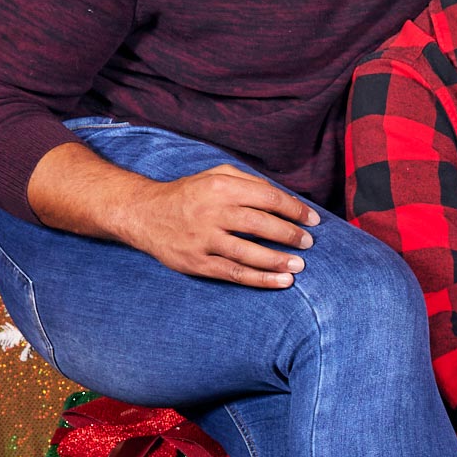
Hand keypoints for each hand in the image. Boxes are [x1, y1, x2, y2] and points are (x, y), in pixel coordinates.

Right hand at [120, 165, 319, 285]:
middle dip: (290, 234)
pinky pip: (234, 273)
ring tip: (300, 265)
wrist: (143, 213)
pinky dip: (261, 279)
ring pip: (248, 252)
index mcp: (220, 186)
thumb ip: (250, 183)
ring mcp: (203, 239)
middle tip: (308, 243)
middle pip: (260, 224)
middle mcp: (211, 212)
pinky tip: (282, 282)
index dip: (294, 210)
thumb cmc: (189, 194)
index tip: (313, 220)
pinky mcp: (197, 262)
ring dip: (278, 260)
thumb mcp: (216, 175)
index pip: (268, 197)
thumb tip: (288, 198)